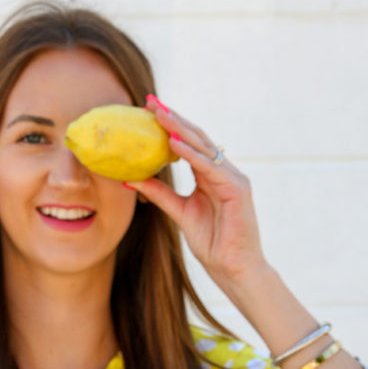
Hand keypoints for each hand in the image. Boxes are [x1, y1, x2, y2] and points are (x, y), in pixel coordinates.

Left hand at [132, 95, 267, 292]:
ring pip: (203, 147)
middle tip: (150, 100)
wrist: (232, 268)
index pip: (188, 144)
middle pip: (196, 138)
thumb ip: (159, 194)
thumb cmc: (212, 243)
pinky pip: (209, 167)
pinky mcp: (237, 189)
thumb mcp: (179, 212)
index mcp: (210, 175)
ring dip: (179, 129)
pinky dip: (191, 155)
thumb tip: (130, 179)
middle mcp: (223, 171)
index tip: (148, 110)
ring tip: (158, 114)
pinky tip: (173, 143)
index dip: (169, 126)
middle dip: (173, 118)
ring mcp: (233, 178)